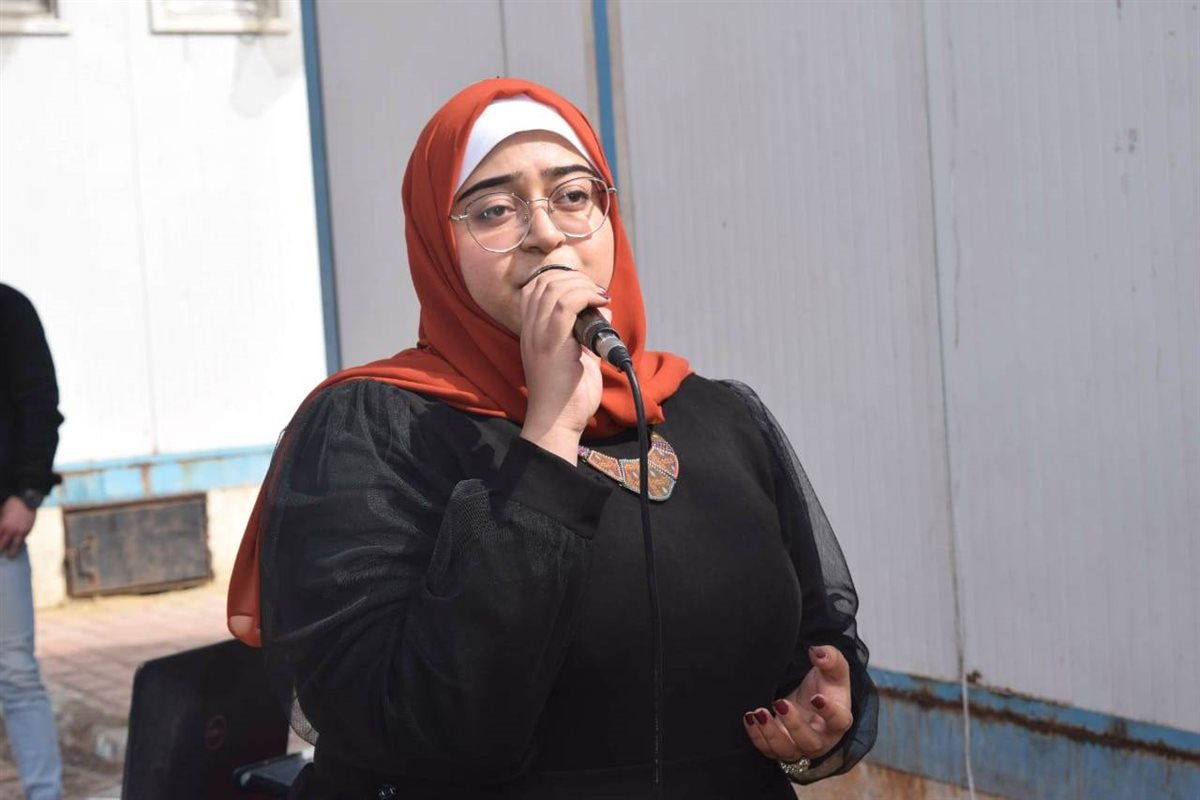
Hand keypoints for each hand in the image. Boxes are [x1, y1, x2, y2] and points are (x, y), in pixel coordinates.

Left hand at [0, 496, 36, 557]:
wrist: (27, 499)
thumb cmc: (11, 504)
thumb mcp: (1, 512)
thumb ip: (1, 522)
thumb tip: (1, 531)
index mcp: (2, 525)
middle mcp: (10, 530)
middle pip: (2, 545)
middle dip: (0, 551)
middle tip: (1, 555)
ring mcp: (20, 531)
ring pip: (15, 546)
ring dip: (12, 553)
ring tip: (11, 557)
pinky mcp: (28, 530)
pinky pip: (23, 539)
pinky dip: (20, 543)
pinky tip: (19, 546)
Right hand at [517, 268, 610, 461]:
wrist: (557, 424)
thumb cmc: (569, 396)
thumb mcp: (580, 356)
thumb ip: (589, 332)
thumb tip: (603, 310)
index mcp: (532, 332)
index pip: (536, 287)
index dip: (561, 278)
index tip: (587, 288)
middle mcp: (530, 330)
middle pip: (545, 282)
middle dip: (575, 278)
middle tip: (597, 291)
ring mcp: (538, 337)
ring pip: (554, 289)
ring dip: (583, 286)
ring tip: (600, 296)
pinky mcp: (552, 345)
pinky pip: (565, 305)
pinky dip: (586, 296)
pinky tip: (601, 303)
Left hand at [743, 645, 853, 766]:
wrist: (809, 700)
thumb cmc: (824, 687)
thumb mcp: (832, 670)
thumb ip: (830, 658)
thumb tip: (818, 653)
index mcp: (838, 719)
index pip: (839, 720)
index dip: (829, 712)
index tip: (816, 698)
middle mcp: (820, 738)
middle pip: (810, 742)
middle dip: (794, 726)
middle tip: (780, 703)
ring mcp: (799, 746)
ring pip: (787, 751)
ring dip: (771, 734)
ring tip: (758, 712)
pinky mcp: (780, 748)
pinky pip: (768, 751)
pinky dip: (756, 737)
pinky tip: (750, 717)